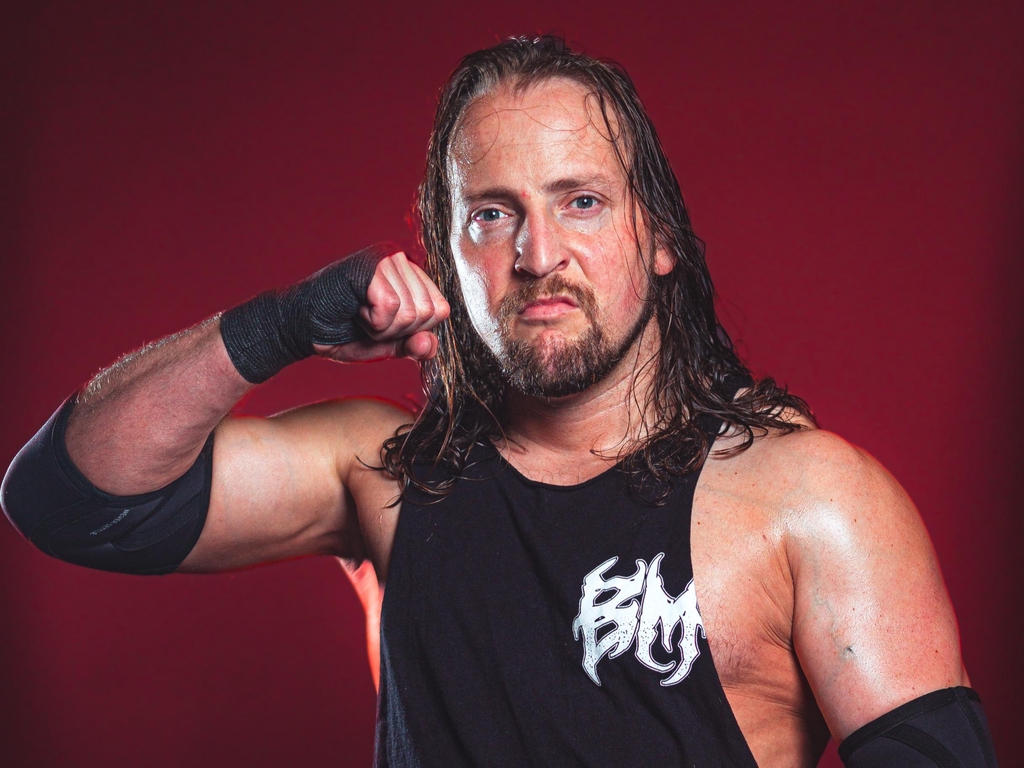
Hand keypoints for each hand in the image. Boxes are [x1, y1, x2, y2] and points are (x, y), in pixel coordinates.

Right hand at [314, 250, 449, 362]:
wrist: (303, 328)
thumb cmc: (345, 331)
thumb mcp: (390, 345)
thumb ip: (415, 346)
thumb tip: (429, 344)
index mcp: (412, 275)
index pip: (441, 310)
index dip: (412, 330)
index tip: (384, 322)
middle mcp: (402, 260)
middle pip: (428, 312)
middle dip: (397, 330)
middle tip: (369, 320)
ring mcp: (387, 259)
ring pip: (410, 312)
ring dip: (382, 327)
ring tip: (360, 314)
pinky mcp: (370, 266)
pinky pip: (391, 307)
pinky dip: (372, 322)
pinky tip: (355, 310)